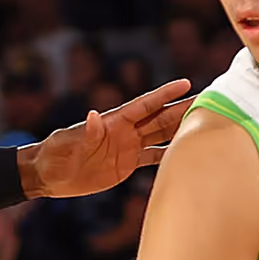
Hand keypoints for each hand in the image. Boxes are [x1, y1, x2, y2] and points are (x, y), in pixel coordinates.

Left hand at [24, 80, 191, 197]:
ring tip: (204, 124)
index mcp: (114, 122)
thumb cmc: (54, 154)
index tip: (187, 84)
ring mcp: (128, 147)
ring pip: (160, 135)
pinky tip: (185, 155)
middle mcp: (125, 132)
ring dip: (180, 129)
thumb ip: (84, 132)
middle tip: (209, 101)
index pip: (145, 105)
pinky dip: (169, 155)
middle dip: (183, 109)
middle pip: (160, 117)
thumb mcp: (67, 142)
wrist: (49, 175)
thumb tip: (94, 116)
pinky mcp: (126, 164)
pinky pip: (152, 157)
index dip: (165, 94)